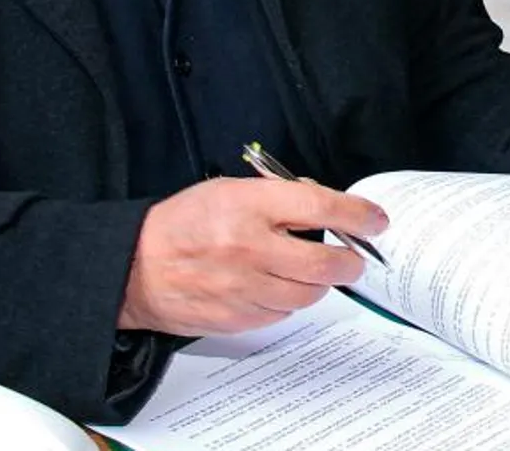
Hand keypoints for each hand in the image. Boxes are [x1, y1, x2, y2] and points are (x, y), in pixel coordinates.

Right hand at [118, 177, 388, 336]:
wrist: (133, 268)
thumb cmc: (183, 223)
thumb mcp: (230, 191)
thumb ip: (280, 198)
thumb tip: (327, 208)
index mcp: (248, 207)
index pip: (320, 207)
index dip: (357, 215)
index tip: (376, 220)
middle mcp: (248, 249)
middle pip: (325, 264)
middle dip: (351, 261)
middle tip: (355, 257)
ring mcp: (242, 288)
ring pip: (309, 294)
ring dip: (318, 283)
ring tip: (306, 271)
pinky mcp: (236, 318)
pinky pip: (282, 314)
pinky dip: (288, 301)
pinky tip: (273, 287)